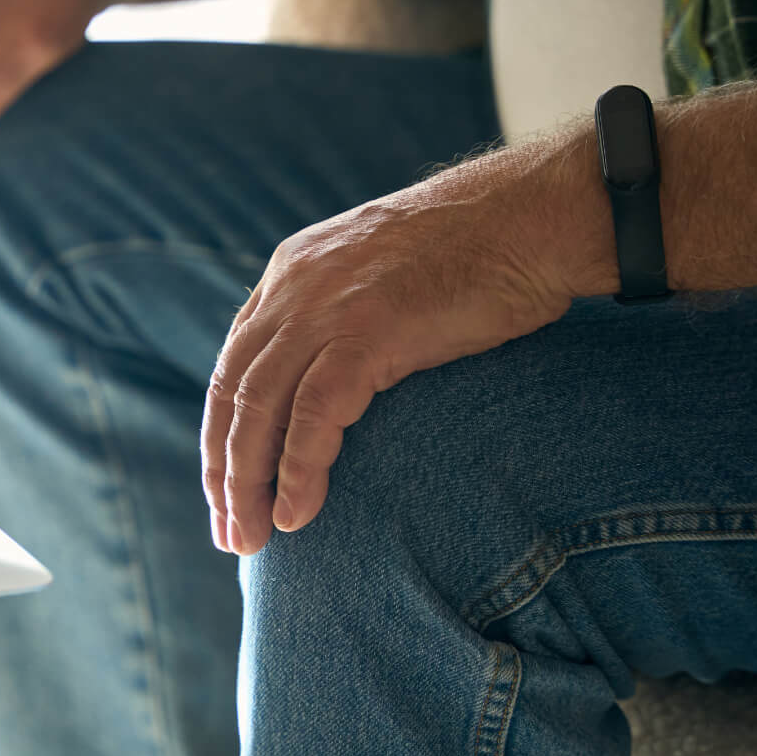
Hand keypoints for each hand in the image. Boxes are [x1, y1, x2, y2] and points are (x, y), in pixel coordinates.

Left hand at [200, 143, 594, 554]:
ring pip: (258, 411)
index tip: (225, 489)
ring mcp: (326, 309)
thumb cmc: (478, 253)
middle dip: (223, 471)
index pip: (232, 366)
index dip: (222, 433)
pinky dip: (298, 471)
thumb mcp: (381, 276)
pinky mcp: (367, 333)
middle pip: (231, 394)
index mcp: (289, 274)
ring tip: (252, 539)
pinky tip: (297, 514)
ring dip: (248, 484)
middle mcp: (292, 289)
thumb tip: (330, 384)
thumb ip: (342, 318)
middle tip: (229, 534)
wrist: (533, 216)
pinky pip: (312, 417)